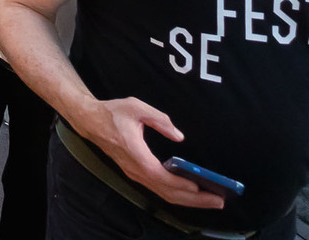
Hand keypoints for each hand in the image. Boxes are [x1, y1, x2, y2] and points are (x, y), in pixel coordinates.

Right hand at [79, 96, 223, 209]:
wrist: (89, 120)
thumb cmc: (112, 113)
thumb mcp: (135, 107)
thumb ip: (159, 120)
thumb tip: (179, 135)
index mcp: (136, 154)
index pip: (161, 176)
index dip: (182, 184)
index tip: (202, 186)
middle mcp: (136, 169)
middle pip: (167, 192)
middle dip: (195, 199)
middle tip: (219, 200)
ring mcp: (135, 174)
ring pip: (164, 194)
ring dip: (188, 200)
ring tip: (210, 200)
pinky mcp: (136, 173)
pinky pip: (159, 190)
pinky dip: (177, 195)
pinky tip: (191, 194)